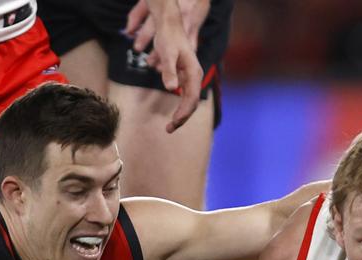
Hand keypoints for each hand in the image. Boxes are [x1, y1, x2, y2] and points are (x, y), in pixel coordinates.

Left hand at [124, 0, 207, 131]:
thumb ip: (169, 71)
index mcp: (194, 73)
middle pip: (192, 103)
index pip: (192, 98)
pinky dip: (180, 107)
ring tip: (170, 126)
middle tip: (169, 130)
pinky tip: (174, 116)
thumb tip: (171, 89)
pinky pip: (185, 96)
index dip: (183, 113)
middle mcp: (195, 76)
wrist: (169, 26)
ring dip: (181, 115)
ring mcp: (191, 78)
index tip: (173, 123)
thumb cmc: (168, 38)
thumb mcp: (166, 54)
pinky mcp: (185, 77)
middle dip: (182, 118)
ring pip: (189, 101)